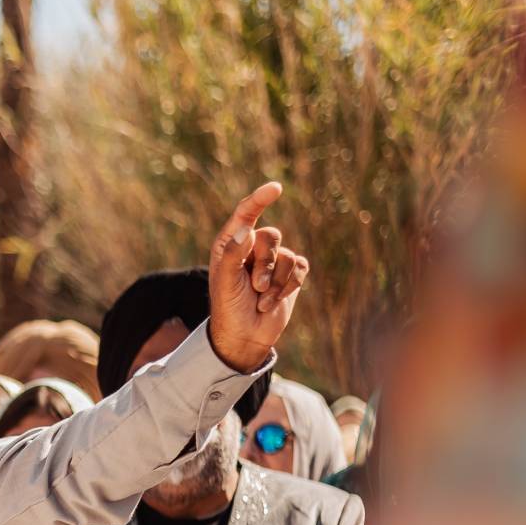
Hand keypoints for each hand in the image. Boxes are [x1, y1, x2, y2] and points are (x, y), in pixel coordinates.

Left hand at [207, 182, 308, 372]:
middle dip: (265, 264)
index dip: (260, 199)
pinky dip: (288, 286)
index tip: (276, 188)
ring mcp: (273, 260)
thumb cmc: (228, 307)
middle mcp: (252, 247)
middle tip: (255, 287)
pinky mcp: (290, 274)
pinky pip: (300, 267)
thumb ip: (234, 254)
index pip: (246, 214)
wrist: (244, 336)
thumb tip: (247, 228)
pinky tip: (273, 301)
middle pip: (271, 236)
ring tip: (260, 299)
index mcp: (231, 244)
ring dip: (276, 282)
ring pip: (287, 255)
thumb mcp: (225, 281)